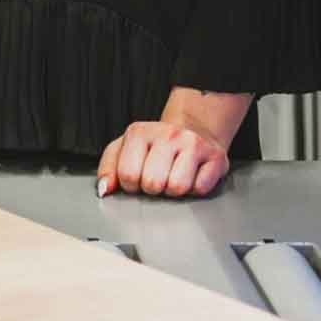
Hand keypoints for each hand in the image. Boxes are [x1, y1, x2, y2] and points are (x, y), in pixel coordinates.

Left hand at [96, 120, 231, 199]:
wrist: (193, 130)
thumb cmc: (155, 146)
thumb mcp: (125, 149)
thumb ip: (108, 168)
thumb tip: (104, 190)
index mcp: (140, 132)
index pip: (128, 175)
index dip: (131, 184)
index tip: (138, 177)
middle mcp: (167, 134)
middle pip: (153, 183)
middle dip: (153, 188)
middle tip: (157, 177)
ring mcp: (193, 143)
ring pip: (177, 187)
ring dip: (174, 190)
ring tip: (173, 176)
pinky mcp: (216, 156)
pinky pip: (200, 188)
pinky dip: (195, 189)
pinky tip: (192, 176)